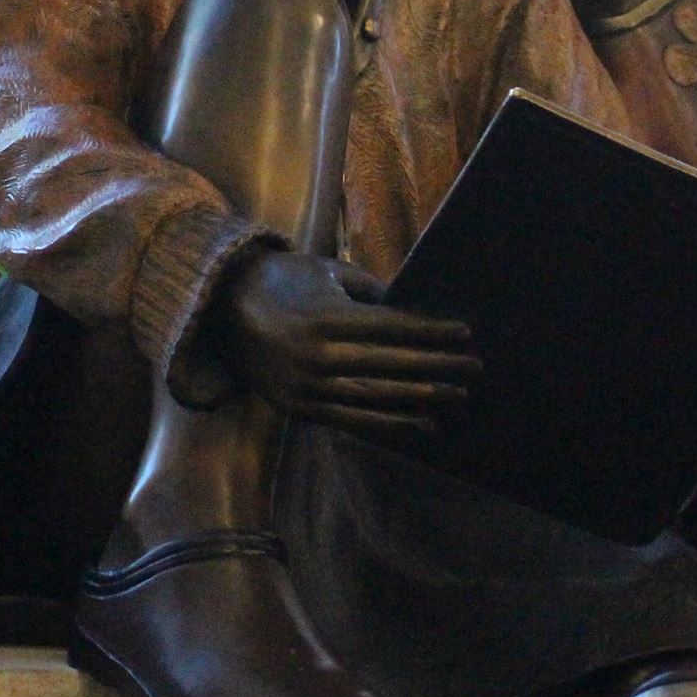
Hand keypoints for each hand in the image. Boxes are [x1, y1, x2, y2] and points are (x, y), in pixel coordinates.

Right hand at [198, 248, 478, 443]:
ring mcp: (307, 387)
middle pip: (392, 365)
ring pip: (377, 397)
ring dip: (422, 400)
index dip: (432, 333)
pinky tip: (422, 425)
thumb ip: (371, 292)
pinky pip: (353, 420)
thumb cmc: (284, 280)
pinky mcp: (299, 408)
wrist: (221, 308)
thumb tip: (416, 310)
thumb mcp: (328, 272)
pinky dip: (390, 424)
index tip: (466, 334)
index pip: (393, 329)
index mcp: (326, 318)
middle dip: (438, 367)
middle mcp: (317, 356)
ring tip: (457, 398)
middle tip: (475, 369)